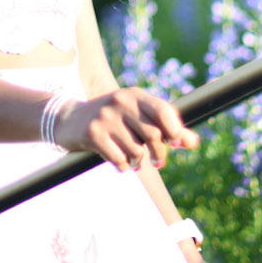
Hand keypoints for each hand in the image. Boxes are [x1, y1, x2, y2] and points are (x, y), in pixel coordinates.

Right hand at [55, 87, 198, 171]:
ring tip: (133, 160)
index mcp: (135, 95)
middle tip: (157, 162)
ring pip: (137, 151)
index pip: (164, 111)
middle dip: (159, 154)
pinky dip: (123, 166)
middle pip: (153, 135)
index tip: (174, 143)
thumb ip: (167, 128)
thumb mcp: (137, 118)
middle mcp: (121, 102)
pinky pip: (119, 159)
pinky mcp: (93, 134)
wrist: (68, 120)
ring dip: (138, 162)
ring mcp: (106, 118)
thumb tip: (194, 143)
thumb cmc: (112, 121)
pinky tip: (119, 162)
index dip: (175, 130)